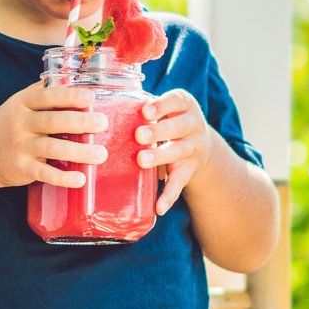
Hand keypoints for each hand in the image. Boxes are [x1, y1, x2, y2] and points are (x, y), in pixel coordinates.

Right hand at [0, 82, 107, 188]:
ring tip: (101, 155)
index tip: (90, 98)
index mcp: (22, 103)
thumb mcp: (18, 104)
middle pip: (53, 121)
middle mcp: (20, 123)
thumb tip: (75, 78)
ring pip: (52, 147)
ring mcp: (20, 146)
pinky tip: (80, 178)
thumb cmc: (8, 125)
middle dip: (80, 122)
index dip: (68, 96)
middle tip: (103, 123)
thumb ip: (42, 93)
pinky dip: (63, 177)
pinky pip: (44, 172)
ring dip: (79, 151)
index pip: (47, 96)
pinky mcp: (21, 168)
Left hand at [135, 89, 212, 214]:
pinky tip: (159, 208)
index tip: (145, 110)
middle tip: (138, 135)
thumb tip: (107, 106)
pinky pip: (180, 184)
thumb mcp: (166, 107)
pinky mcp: (189, 171)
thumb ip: (145, 107)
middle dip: (159, 131)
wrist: (200, 144)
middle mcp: (193, 125)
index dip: (162, 106)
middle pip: (178, 127)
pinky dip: (169, 196)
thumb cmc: (170, 119)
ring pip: (179, 152)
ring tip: (141, 161)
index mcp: (185, 105)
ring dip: (160, 157)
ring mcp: (194, 149)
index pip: (176, 101)